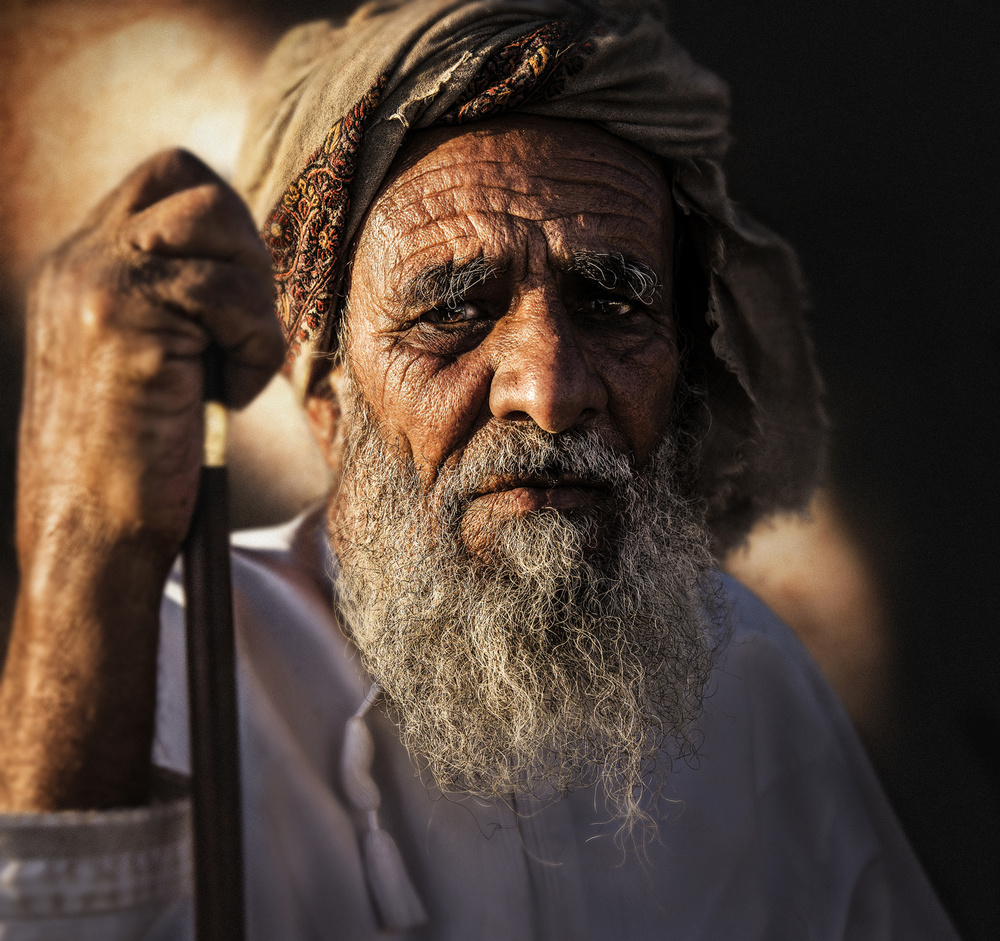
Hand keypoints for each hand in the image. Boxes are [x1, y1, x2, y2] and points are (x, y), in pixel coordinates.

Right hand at [0, 149, 282, 809]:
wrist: (92, 535)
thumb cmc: (133, 461)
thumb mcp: (138, 359)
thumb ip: (171, 298)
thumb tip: (241, 259)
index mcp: (81, 268)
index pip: (166, 179)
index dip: (225, 218)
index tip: (241, 293)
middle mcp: (81, 262)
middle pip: (191, 178)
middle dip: (244, 242)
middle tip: (244, 323)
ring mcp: (98, 286)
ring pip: (216, 223)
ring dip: (252, 299)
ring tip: (236, 366)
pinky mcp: (128, 324)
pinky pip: (233, 296)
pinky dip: (255, 345)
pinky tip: (232, 392)